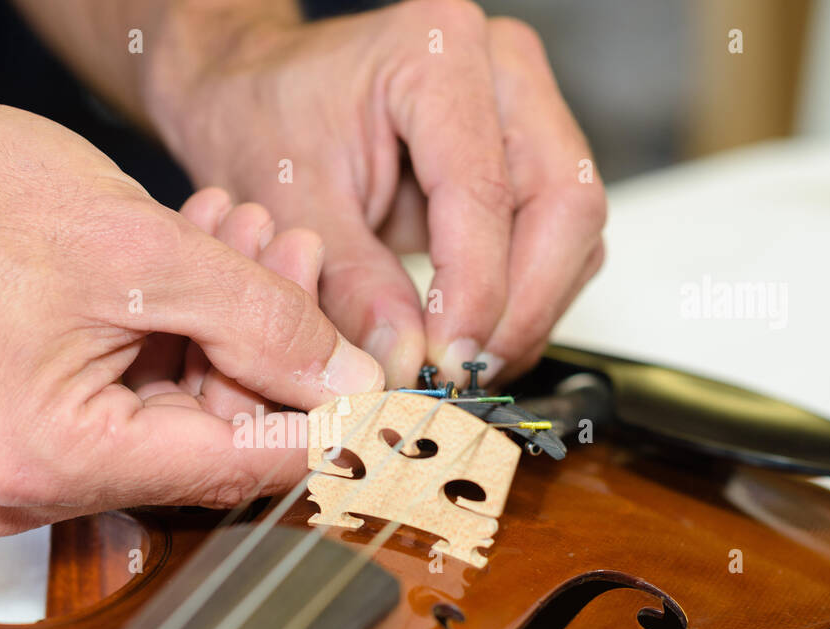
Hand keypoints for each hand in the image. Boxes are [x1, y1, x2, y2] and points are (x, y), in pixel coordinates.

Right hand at [0, 91, 381, 534]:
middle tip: (298, 255)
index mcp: (49, 458)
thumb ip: (266, 324)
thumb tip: (352, 388)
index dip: (322, 425)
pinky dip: (178, 342)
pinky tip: (206, 266)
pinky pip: (136, 407)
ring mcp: (25, 473)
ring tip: (248, 238)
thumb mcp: (148, 251)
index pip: (232, 465)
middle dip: (267, 349)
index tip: (384, 396)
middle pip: (207, 444)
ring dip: (226, 332)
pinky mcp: (30, 443)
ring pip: (180, 420)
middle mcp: (30, 489)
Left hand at [147, 0, 606, 386]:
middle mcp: (502, 68)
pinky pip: (557, 241)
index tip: (446, 362)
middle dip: (520, 307)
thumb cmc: (264, 119)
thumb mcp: (290, 207)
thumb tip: (404, 359)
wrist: (257, 92)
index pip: (485, 190)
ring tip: (460, 365)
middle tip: (462, 374)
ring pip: (572, 229)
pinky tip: (470, 338)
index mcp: (436, 53)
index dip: (475, 291)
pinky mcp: (528, 158)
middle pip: (563, 203)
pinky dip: (522, 301)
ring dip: (527, 312)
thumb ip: (350, 284)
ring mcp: (525, 110)